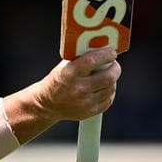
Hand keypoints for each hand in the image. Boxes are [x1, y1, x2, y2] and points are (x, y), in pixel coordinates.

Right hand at [3, 47, 120, 144]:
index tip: (111, 52)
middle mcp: (78, 88)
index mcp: (69, 73)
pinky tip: (103, 88)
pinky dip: (109, 92)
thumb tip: (101, 49)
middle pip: (108, 76)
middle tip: (113, 65)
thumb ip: (82, 58)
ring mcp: (85, 102)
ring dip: (112, 80)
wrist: (46, 104)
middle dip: (115, 68)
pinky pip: (108, 99)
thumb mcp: (64, 66)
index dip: (106, 55)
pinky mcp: (90, 111)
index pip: (92, 60)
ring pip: (111, 88)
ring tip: (106, 76)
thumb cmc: (57, 81)